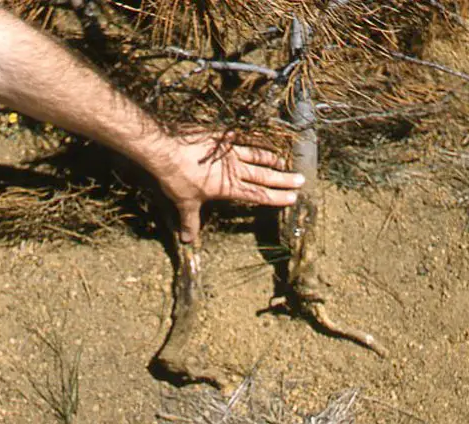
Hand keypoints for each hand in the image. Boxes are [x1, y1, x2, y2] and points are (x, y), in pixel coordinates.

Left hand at [152, 132, 304, 242]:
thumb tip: (187, 241)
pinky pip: (241, 137)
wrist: (167, 151)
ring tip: (282, 161)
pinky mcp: (221, 136)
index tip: (293, 197)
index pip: (258, 195)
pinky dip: (252, 138)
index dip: (276, 197)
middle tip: (301, 180)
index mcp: (228, 187)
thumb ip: (190, 221)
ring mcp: (229, 151)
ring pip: (255, 155)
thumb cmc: (177, 179)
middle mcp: (234, 169)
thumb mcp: (184, 203)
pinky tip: (260, 137)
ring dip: (270, 158)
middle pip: (263, 176)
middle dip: (283, 179)